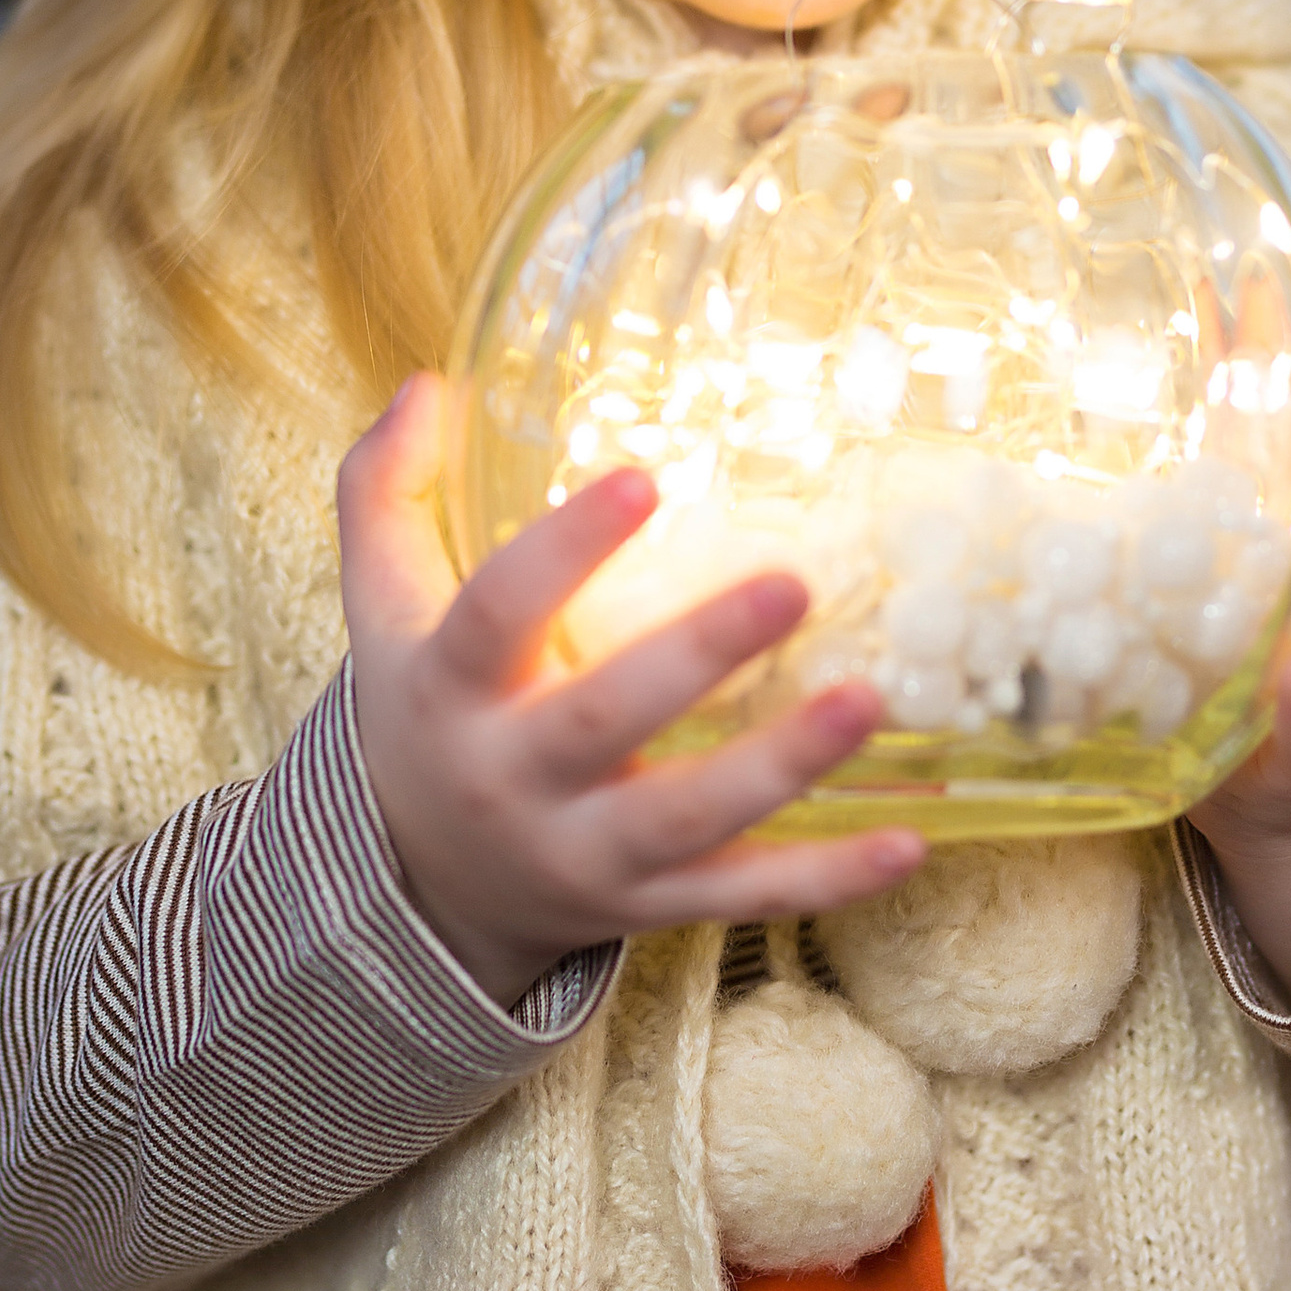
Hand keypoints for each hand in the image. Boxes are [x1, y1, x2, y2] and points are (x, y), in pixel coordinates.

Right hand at [337, 374, 926, 1006]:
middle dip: (699, 657)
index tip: (642, 479)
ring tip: (871, 699)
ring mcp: (585, 856)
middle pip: (603, 719)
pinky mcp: (648, 906)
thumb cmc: (426, 716)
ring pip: (687, 820)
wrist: (424, 893)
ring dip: (784, 766)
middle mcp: (514, 780)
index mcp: (452, 691)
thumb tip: (430, 384)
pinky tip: (907, 843)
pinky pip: (742, 898)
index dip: (564, 551)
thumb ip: (386, 493)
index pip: (496, 615)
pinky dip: (826, 878)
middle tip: (794, 585)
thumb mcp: (382, 611)